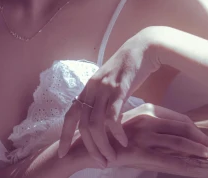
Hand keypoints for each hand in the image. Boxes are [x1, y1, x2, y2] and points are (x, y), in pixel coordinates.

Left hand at [57, 30, 159, 165]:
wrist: (146, 46)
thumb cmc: (131, 66)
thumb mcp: (112, 82)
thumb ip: (105, 99)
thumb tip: (105, 120)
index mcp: (88, 87)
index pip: (70, 115)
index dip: (64, 136)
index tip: (62, 154)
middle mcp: (93, 88)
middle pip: (83, 125)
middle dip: (90, 148)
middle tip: (100, 162)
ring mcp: (105, 88)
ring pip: (96, 124)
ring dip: (102, 145)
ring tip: (111, 157)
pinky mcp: (120, 88)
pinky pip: (113, 116)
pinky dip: (116, 132)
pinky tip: (123, 141)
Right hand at [69, 103, 207, 172]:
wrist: (85, 145)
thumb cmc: (112, 135)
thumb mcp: (134, 124)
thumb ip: (152, 125)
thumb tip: (171, 133)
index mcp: (149, 110)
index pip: (180, 119)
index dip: (195, 129)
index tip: (204, 137)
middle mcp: (149, 120)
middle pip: (183, 128)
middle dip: (200, 138)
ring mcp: (144, 136)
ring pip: (179, 143)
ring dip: (197, 150)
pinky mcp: (139, 152)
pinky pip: (167, 160)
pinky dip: (183, 164)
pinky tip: (194, 168)